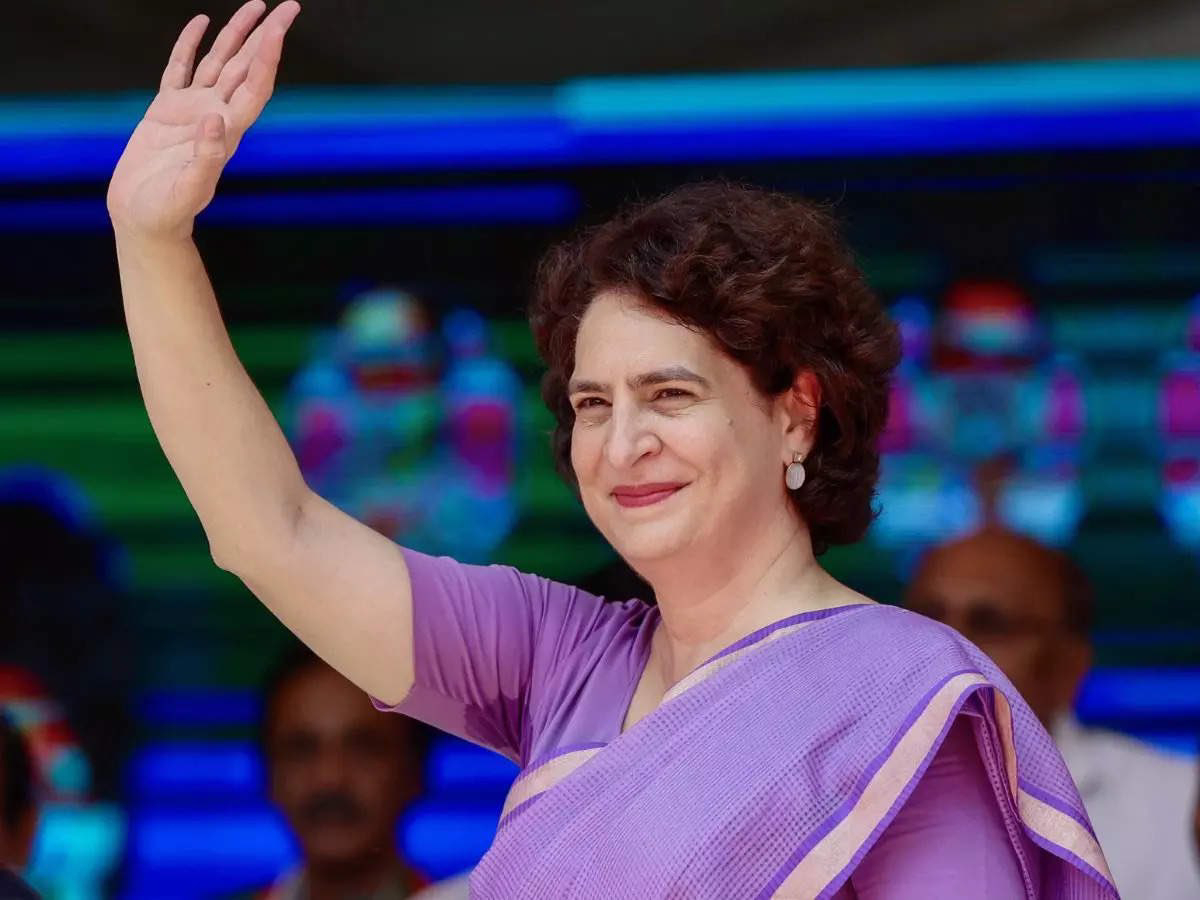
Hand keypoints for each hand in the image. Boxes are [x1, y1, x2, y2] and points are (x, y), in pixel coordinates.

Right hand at [107, 1, 300, 240]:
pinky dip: (189, 45)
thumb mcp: (189, 189)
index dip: (268, 57)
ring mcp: (191, 110)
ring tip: (255, 6)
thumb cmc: (167, 211)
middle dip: (266, 36)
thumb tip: (218, 120)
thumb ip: (206, 158)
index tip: (280, 28)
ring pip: (219, 61)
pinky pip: (180, 69)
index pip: (255, 86)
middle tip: (288, 7)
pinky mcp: (165, 110)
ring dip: (236, 34)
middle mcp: (216, 115)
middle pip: (246, 67)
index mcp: (227, 132)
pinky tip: (200, 23)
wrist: (143, 218)